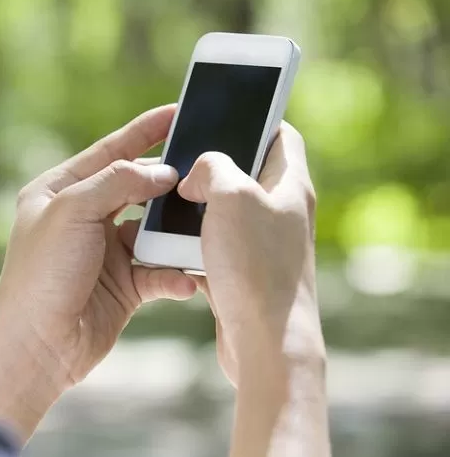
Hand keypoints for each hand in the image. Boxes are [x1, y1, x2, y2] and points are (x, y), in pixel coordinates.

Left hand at [0, 105, 195, 440]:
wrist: (37, 346)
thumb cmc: (42, 274)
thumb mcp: (72, 211)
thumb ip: (118, 182)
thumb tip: (162, 173)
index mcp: (61, 191)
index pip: (110, 151)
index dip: (145, 131)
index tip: (178, 112)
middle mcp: (83, 218)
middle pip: (136, 187)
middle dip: (168, 181)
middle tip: (204, 168)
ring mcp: (104, 252)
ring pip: (153, 229)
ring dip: (176, 231)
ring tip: (203, 224)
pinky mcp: (123, 285)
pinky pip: (158, 271)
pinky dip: (173, 274)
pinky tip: (186, 278)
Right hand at [179, 122, 322, 384]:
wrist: (265, 342)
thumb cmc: (255, 266)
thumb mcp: (231, 196)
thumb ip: (213, 167)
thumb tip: (199, 173)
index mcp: (289, 185)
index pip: (280, 134)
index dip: (254, 120)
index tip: (221, 116)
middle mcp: (281, 212)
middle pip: (248, 172)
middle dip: (214, 166)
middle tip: (182, 160)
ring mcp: (263, 245)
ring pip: (226, 211)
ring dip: (198, 207)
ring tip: (170, 202)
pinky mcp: (244, 273)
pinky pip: (215, 245)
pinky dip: (194, 242)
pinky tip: (172, 245)